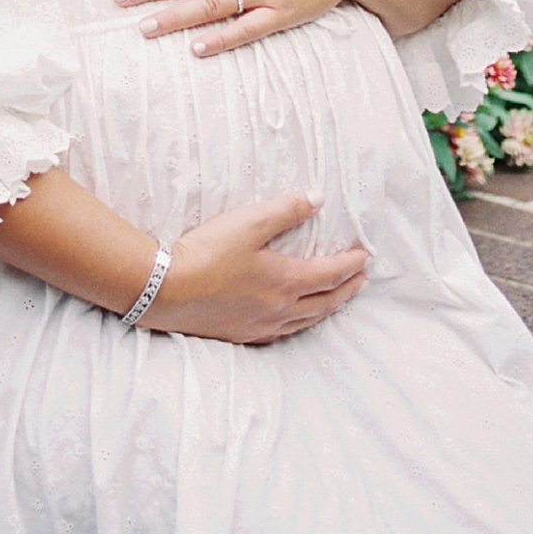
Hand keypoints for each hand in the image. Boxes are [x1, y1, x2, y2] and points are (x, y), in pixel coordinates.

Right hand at [141, 192, 370, 344]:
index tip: (366, 256)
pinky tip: (294, 322)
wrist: (166, 290)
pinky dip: (300, 324)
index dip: (351, 264)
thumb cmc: (208, 252)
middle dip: (347, 289)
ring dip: (328, 308)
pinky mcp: (241, 335)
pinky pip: (284, 334)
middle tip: (362, 279)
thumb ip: (286, 210)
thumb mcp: (248, 222)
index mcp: (286, 282)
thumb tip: (317, 198)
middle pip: (324, 302)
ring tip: (337, 299)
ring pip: (306, 321)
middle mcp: (280, 310)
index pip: (330, 274)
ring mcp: (260, 327)